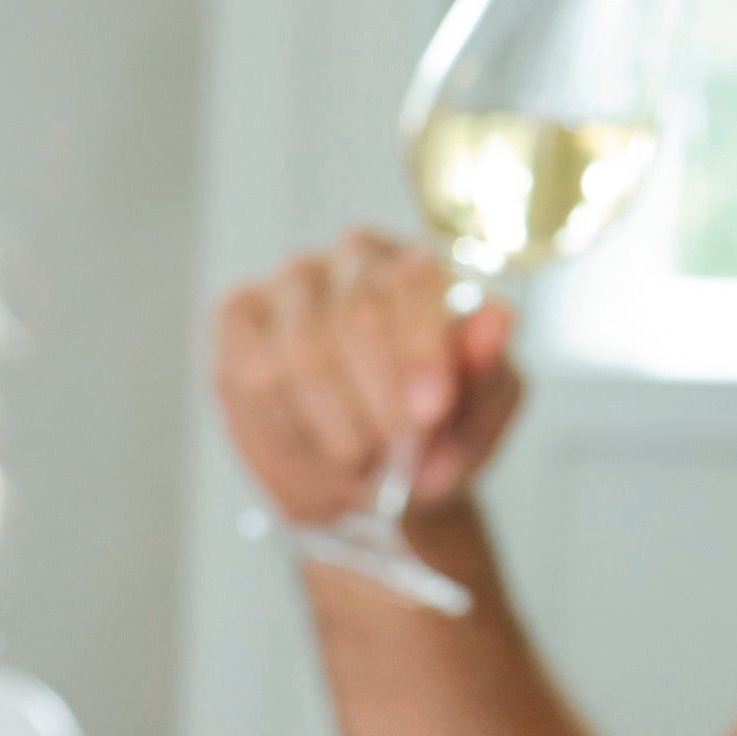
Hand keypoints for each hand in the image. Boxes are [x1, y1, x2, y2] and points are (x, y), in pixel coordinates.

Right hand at [213, 231, 522, 529]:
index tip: (429, 413)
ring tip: (358, 459)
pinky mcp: (238, 322)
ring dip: (332, 424)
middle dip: (376, 397)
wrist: (377, 478)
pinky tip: (314, 448)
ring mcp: (287, 286)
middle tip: (392, 450)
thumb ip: (489, 370)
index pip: (412, 281)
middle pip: (353, 316)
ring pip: (297, 354)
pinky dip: (288, 429)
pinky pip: (252, 379)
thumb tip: (498, 319)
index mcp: (422, 261)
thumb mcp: (481, 412)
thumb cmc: (434, 434)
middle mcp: (351, 257)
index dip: (419, 351)